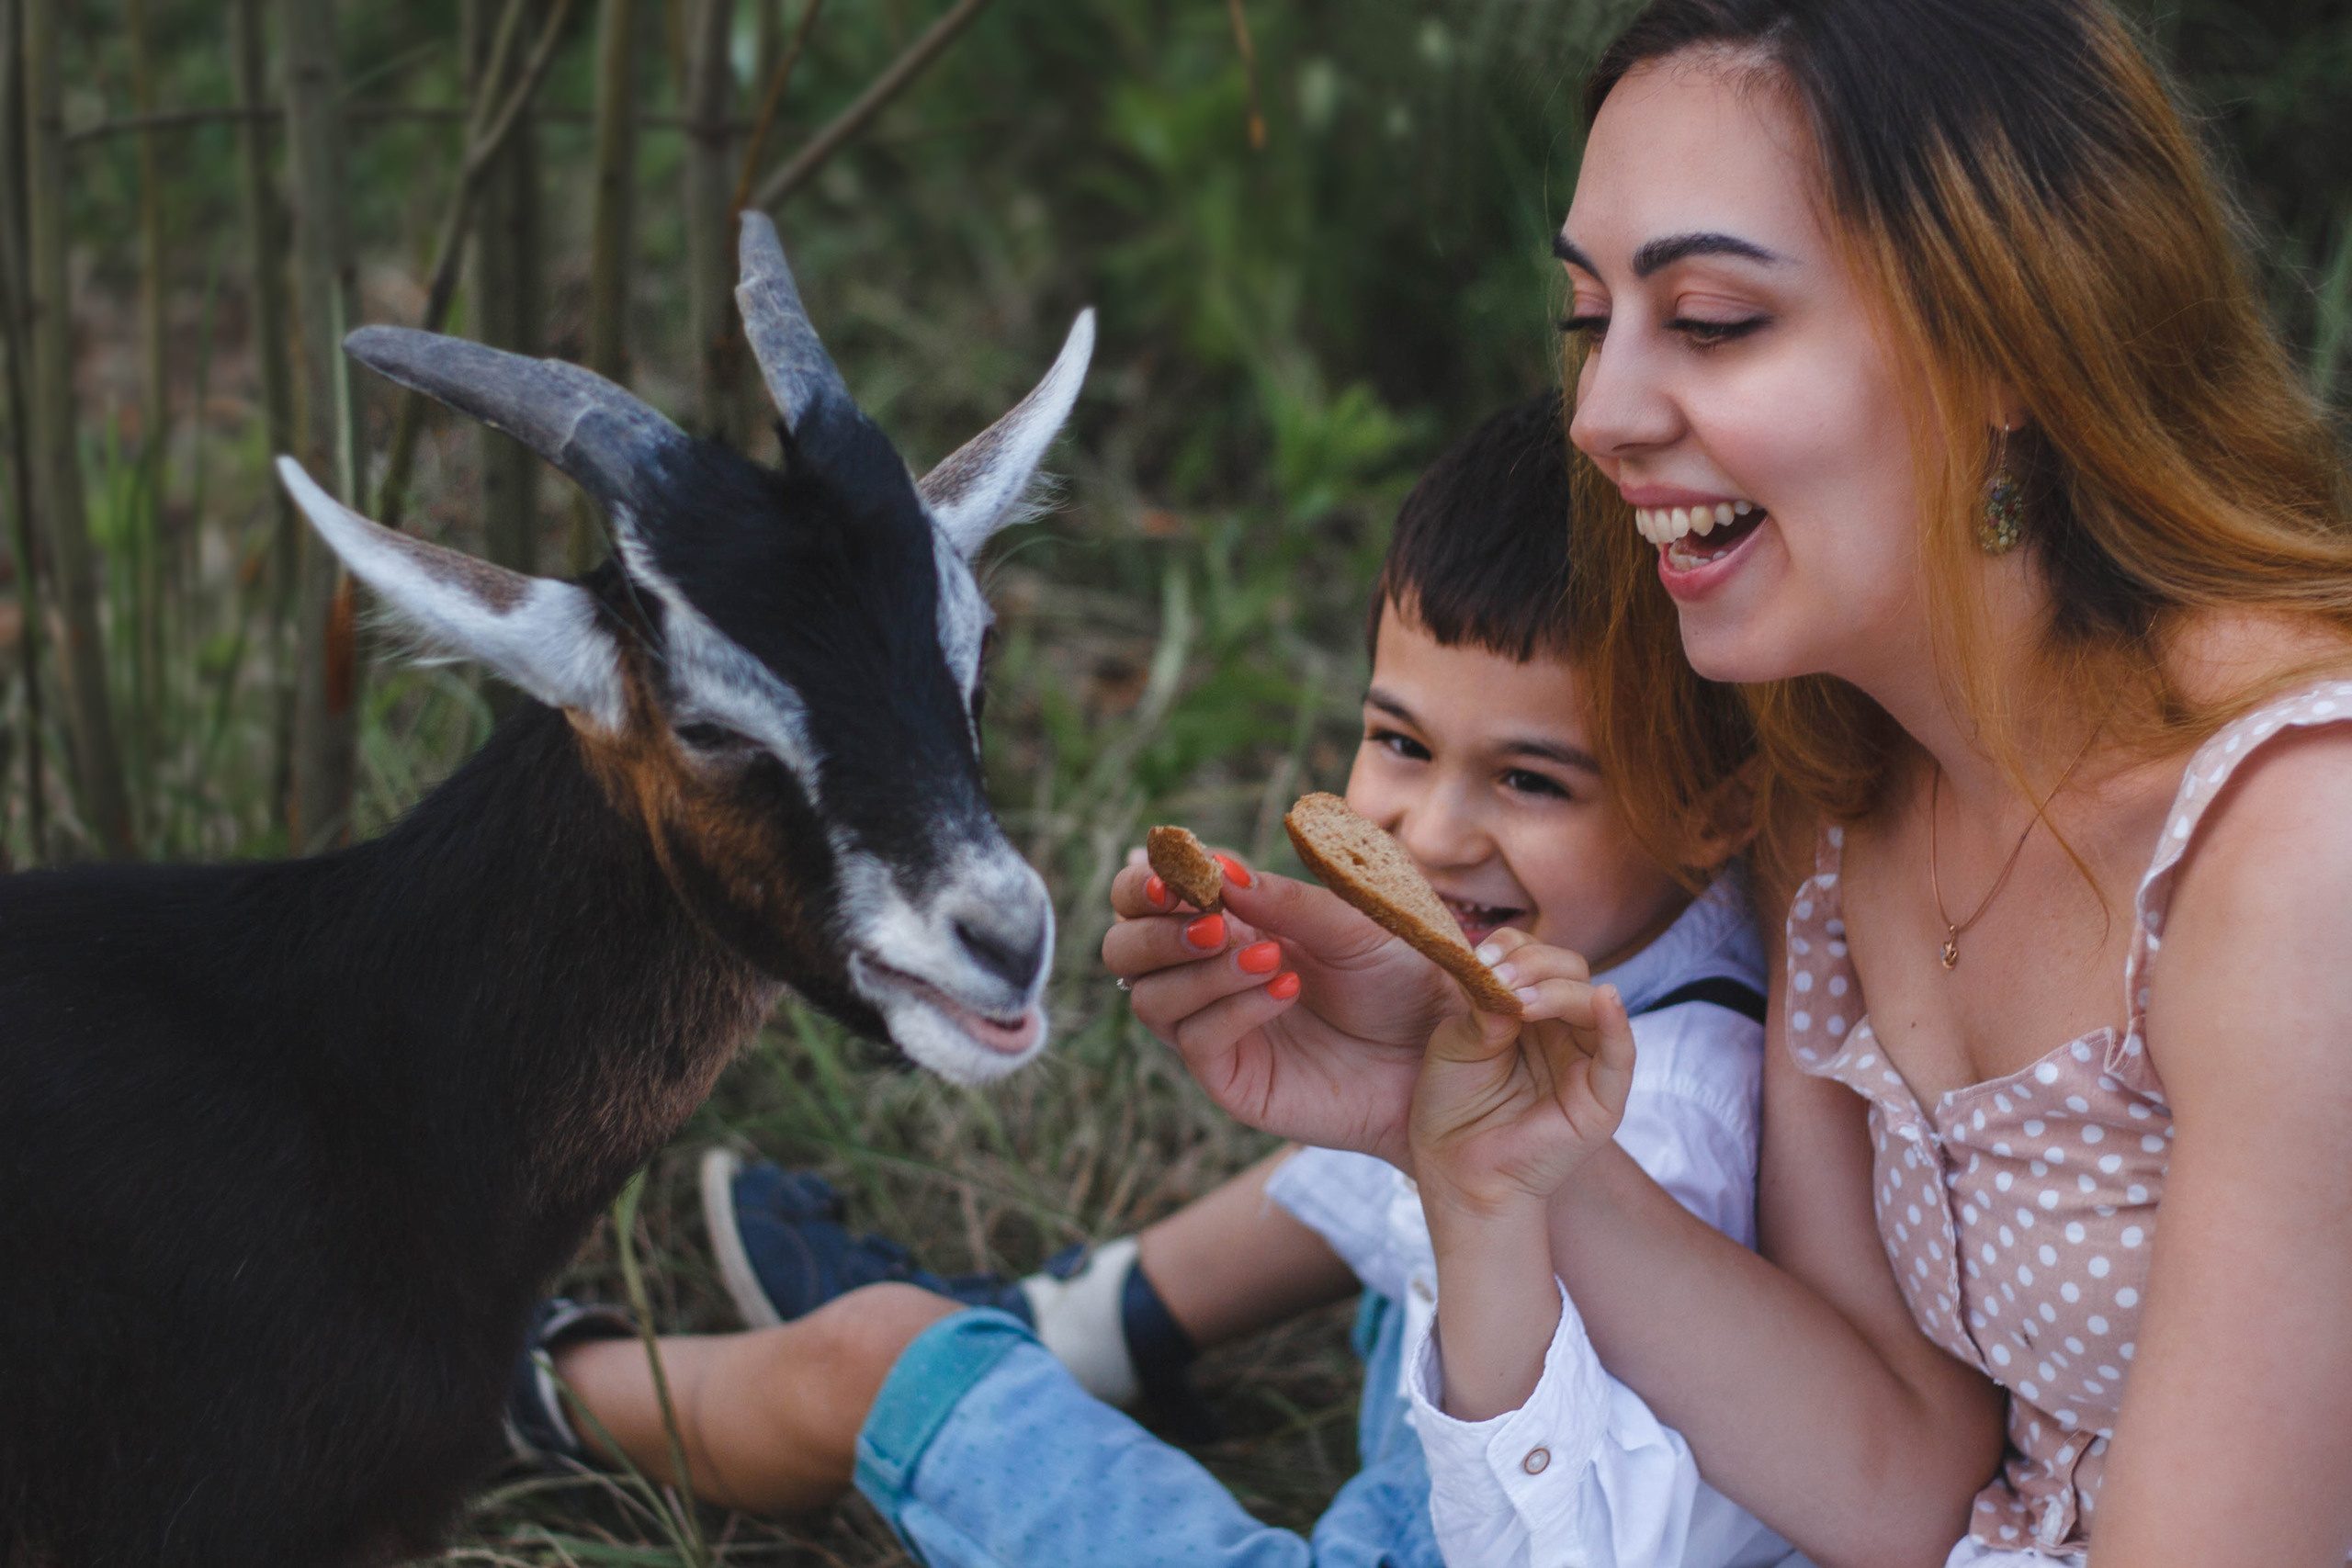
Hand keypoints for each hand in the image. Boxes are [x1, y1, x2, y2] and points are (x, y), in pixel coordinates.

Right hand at [1102, 854, 1457, 1164]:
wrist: (1442, 1051)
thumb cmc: (1404, 976)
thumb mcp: (1353, 922)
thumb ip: (1285, 899)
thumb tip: (1218, 871)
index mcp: (1230, 921)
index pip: (1146, 896)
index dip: (1143, 884)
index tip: (1173, 876)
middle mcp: (1208, 972)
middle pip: (1123, 950)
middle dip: (1154, 931)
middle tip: (1214, 925)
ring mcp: (1215, 1027)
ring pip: (1148, 998)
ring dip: (1197, 971)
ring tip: (1270, 959)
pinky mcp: (1233, 1078)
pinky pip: (1195, 1041)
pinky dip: (1230, 1009)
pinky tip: (1284, 990)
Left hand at [1409, 928, 1634, 1217]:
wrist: (1457, 1173)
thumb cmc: (1451, 1108)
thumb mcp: (1456, 1044)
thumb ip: (1483, 1008)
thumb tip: (1506, 985)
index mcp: (1525, 1012)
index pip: (1536, 959)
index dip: (1513, 949)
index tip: (1480, 957)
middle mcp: (1560, 1030)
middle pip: (1570, 972)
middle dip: (1534, 966)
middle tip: (1499, 978)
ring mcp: (1585, 1061)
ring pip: (1594, 1002)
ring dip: (1559, 991)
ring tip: (1521, 1001)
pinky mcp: (1602, 1098)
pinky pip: (1621, 1055)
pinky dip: (1617, 1024)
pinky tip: (1606, 1000)